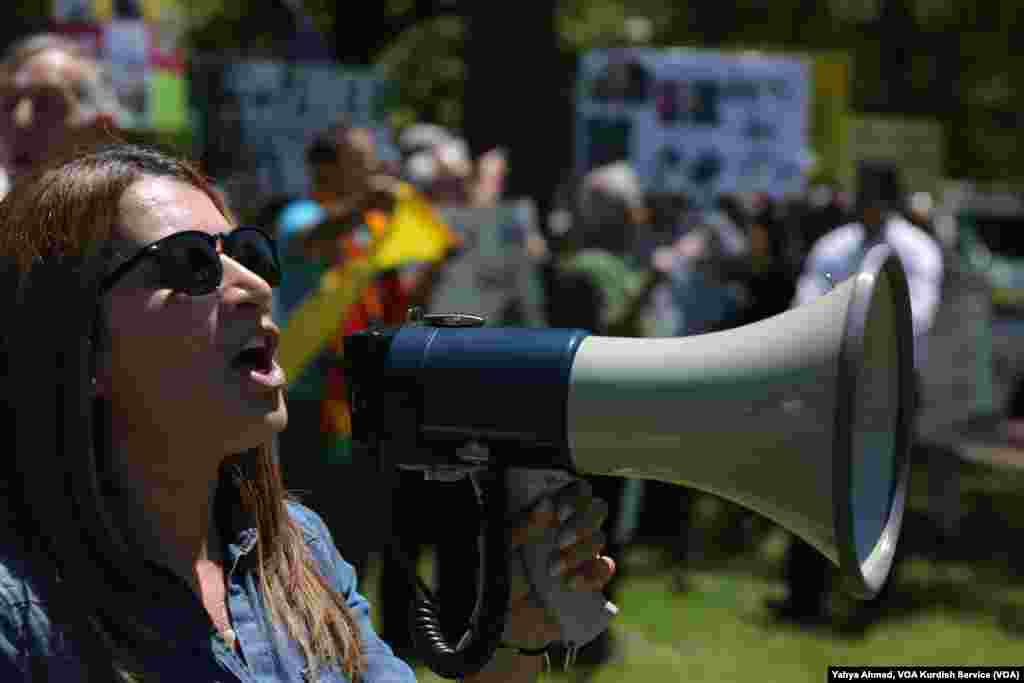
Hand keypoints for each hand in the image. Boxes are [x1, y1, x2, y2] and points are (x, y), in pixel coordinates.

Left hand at [503, 481, 614, 649]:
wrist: (503, 619)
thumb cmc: (498, 576)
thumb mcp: (502, 548)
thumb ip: (523, 526)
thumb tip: (545, 504)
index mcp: (548, 513)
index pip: (575, 490)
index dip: (574, 496)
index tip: (559, 511)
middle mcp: (569, 528)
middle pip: (596, 509)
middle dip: (582, 523)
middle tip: (561, 541)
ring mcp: (582, 553)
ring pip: (599, 538)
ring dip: (580, 552)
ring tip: (553, 570)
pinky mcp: (590, 580)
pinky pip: (605, 568)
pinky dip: (595, 574)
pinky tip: (573, 583)